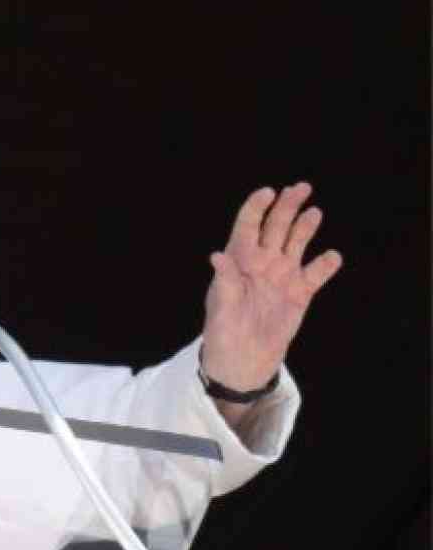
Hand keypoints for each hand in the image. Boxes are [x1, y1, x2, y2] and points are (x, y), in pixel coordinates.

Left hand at [201, 183, 342, 392]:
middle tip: (301, 188)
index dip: (257, 207)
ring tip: (314, 214)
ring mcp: (282, 275)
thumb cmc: (223, 333)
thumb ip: (225, 282)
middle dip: (288, 206)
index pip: (247, 226)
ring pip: (297, 242)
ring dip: (306, 226)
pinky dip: (326, 265)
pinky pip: (316, 273)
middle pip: (277, 226)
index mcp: (239, 261)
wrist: (242, 361)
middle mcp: (262, 262)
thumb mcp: (221, 309)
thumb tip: (217, 256)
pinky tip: (331, 257)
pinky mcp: (300, 293)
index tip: (268, 192)